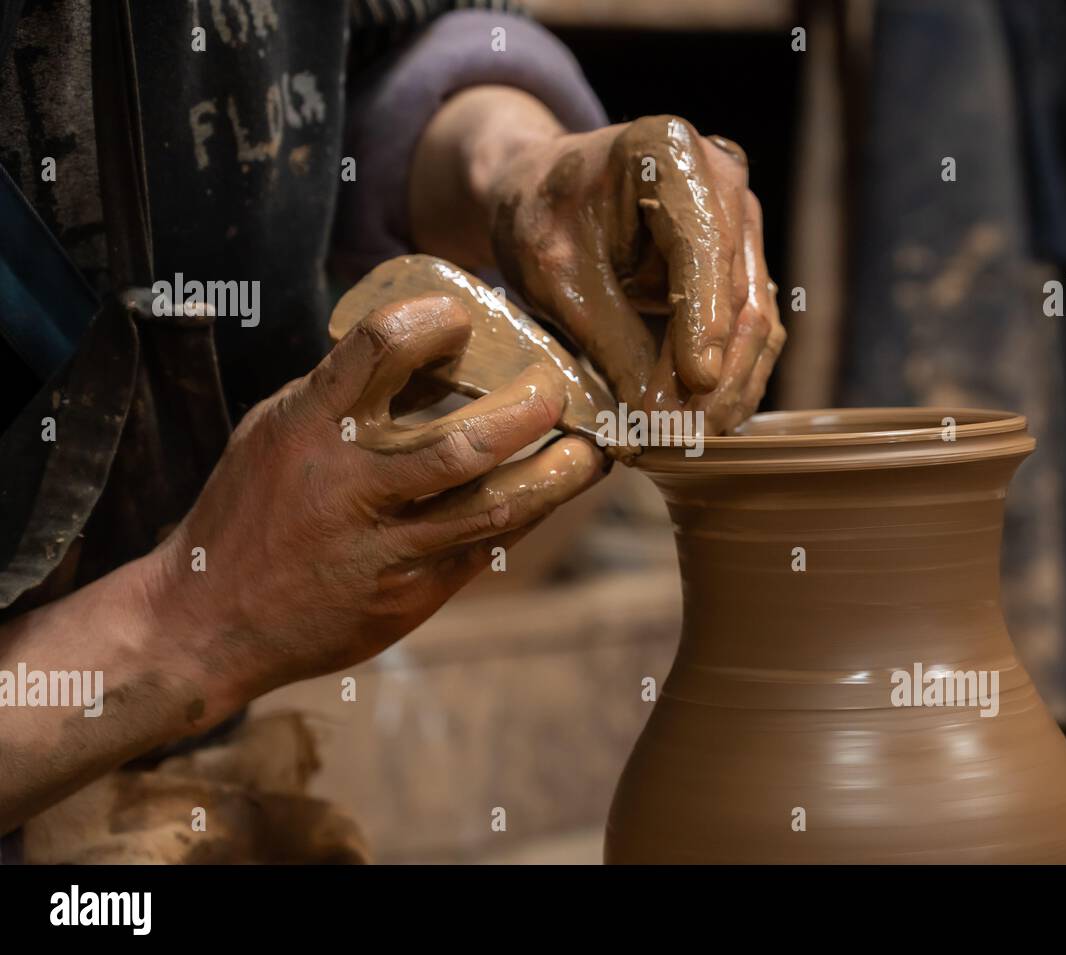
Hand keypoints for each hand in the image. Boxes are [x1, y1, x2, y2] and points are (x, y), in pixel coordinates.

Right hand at [0, 295, 601, 830]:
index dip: (433, 319)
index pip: (379, 348)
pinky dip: (526, 514)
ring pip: (491, 506)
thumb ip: (347, 391)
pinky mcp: (409, 595)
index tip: (465, 314)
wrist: (209, 622)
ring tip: (592, 450)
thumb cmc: (250, 510)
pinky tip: (553, 491)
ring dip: (555, 475)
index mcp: (309, 427)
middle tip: (560, 388)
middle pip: (462, 442)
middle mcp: (350, 488)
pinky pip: (485, 546)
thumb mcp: (278, 430)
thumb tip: (434, 347)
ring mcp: (385, 548)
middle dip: (529, 411)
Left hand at [409, 87, 784, 434]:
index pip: (704, 245)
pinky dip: (727, 380)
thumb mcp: (558, 280)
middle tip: (683, 437)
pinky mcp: (741, 263)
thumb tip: (654, 424)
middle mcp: (724, 178)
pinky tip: (699, 423)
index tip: (696, 383)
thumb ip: (612, 343)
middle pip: (740, 290)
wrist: (540, 194)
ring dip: (728, 388)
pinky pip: (746, 331)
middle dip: (716, 373)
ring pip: (755, 319)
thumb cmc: (540, 220)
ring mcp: (741, 222)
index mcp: (670, 152)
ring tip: (689, 441)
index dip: (704, 319)